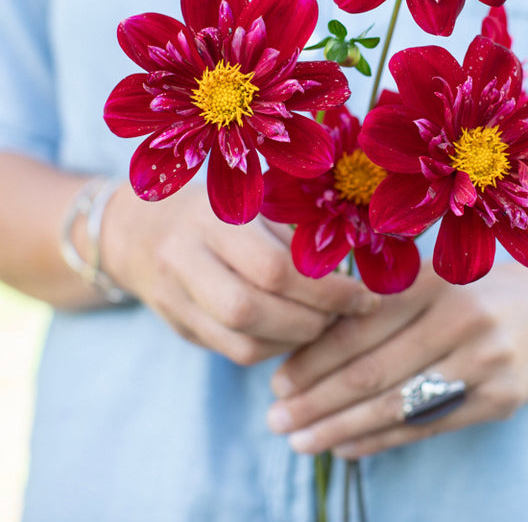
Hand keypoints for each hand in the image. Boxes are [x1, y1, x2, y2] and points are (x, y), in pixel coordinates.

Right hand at [100, 182, 378, 364]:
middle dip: (311, 320)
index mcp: (212, 217)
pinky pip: (232, 352)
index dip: (326, 289)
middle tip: (346, 313)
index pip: (273, 267)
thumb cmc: (213, 206)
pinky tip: (296, 332)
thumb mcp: (250, 200)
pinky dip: (274, 350)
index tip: (365, 295)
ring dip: (296, 341)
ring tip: (325, 322)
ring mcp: (174, 298)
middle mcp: (185, 258)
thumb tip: (355, 259)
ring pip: (241, 343)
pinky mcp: (177, 326)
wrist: (136, 228)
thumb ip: (293, 227)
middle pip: (251, 310)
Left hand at [266, 250, 527, 456]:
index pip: (360, 325)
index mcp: (436, 279)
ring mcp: (486, 362)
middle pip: (373, 370)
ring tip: (299, 439)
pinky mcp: (502, 399)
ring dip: (340, 428)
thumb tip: (312, 336)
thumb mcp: (442, 275)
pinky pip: (429, 426)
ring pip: (396, 405)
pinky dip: (382, 440)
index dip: (314, 356)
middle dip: (316, 399)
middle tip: (275, 418)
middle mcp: (461, 318)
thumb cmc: (487, 286)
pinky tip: (347, 448)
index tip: (277, 378)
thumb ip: (387, 297)